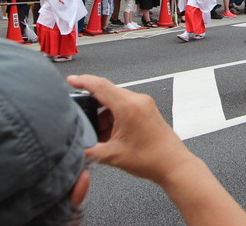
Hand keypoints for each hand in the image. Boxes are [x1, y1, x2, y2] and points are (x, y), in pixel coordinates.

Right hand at [65, 74, 194, 182]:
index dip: (83, 81)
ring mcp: (145, 104)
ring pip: (115, 102)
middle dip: (93, 108)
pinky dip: (115, 118)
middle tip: (87, 126)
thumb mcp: (112, 156)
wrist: (173, 164)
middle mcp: (138, 100)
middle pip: (107, 94)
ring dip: (104, 116)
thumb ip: (89, 151)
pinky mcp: (148, 110)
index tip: (71, 79)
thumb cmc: (152, 159)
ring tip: (103, 137)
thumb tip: (76, 148)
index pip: (100, 85)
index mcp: (128, 106)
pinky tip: (113, 136)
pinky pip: (125, 107)